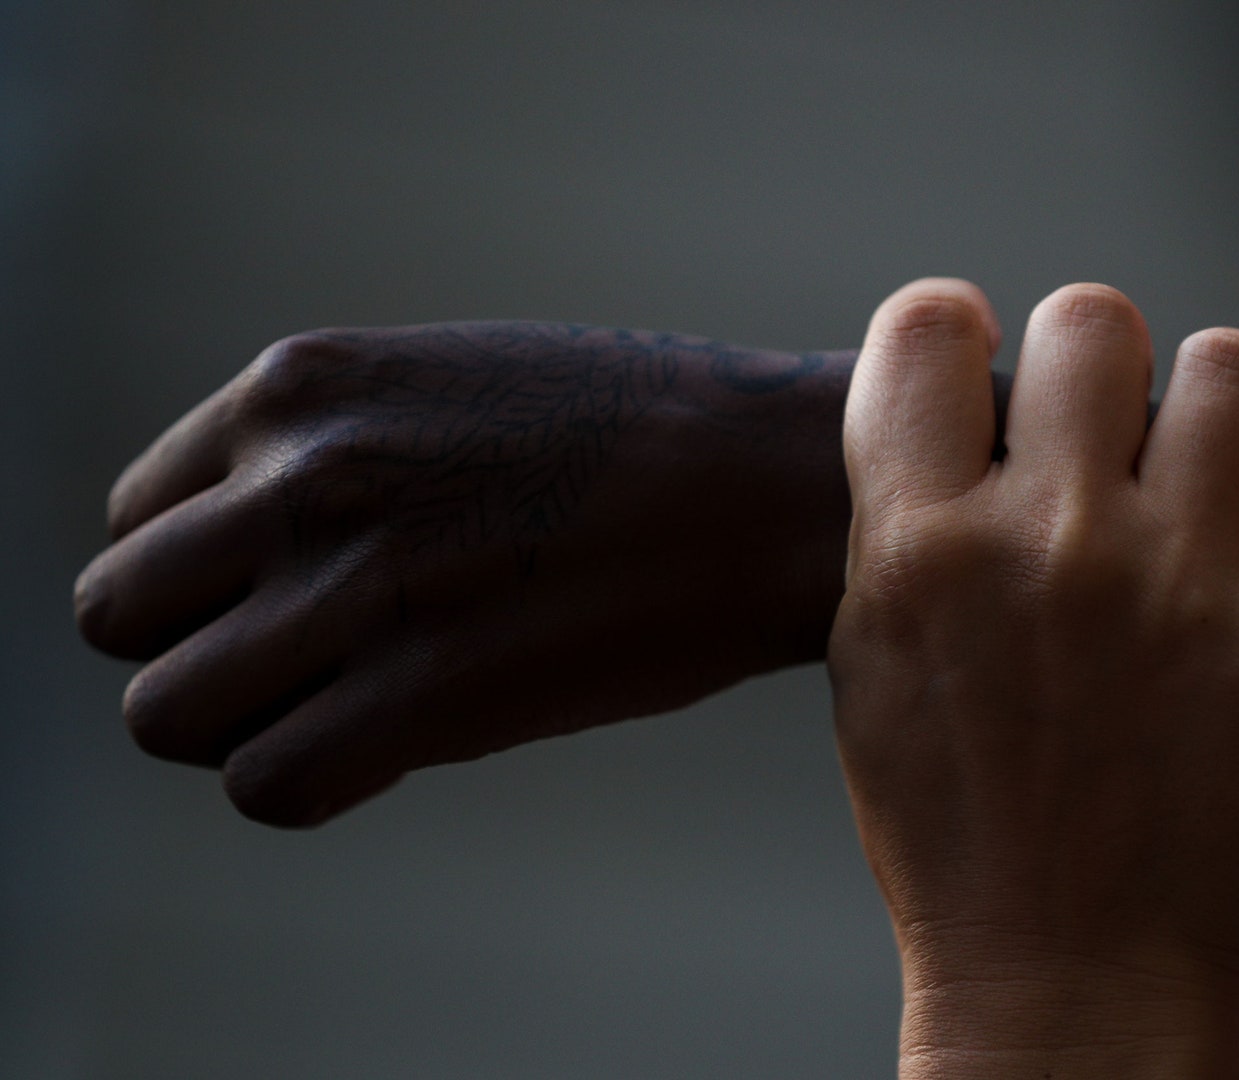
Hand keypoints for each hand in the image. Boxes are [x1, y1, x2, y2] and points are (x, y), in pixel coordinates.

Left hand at [75, 322, 850, 825]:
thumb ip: (341, 440)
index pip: (137, 521)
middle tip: (301, 670)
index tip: (285, 606)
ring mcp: (355, 587)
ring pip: (165, 713)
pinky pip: (264, 783)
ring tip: (346, 711)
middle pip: (121, 616)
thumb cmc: (645, 433)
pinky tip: (389, 751)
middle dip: (198, 654)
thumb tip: (260, 539)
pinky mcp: (423, 693)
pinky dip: (307, 785)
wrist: (778, 480)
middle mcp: (301, 477)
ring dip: (242, 729)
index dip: (204, 582)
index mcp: (300, 387)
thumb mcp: (459, 378)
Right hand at [829, 280, 1238, 1078]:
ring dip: (1224, 393)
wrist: (1070, 980)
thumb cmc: (959, 839)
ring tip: (1217, 446)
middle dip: (1097, 359)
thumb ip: (906, 529)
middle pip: (1092, 321)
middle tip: (1107, 427)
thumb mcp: (877, 673)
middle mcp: (1050, 546)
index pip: (926, 328)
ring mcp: (1185, 586)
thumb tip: (959, 414)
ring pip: (1233, 369)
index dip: (957, 326)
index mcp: (923, 551)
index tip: (986, 366)